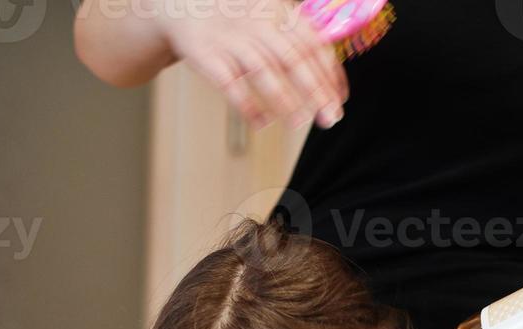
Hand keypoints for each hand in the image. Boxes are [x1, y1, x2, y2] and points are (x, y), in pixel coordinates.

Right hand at [162, 0, 347, 129]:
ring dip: (285, 99)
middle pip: (293, 58)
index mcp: (279, 12)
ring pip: (264, 71)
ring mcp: (232, 38)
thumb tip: (332, 82)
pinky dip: (247, 104)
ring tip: (299, 123)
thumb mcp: (270, 16)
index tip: (340, 101)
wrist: (182, 4)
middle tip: (330, 118)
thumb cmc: (237, 19)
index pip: (312, 44)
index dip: (329, 74)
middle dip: (315, 91)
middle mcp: (258, 22)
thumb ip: (298, 41)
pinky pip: (229, 82)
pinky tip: (262, 123)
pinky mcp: (207, 54)